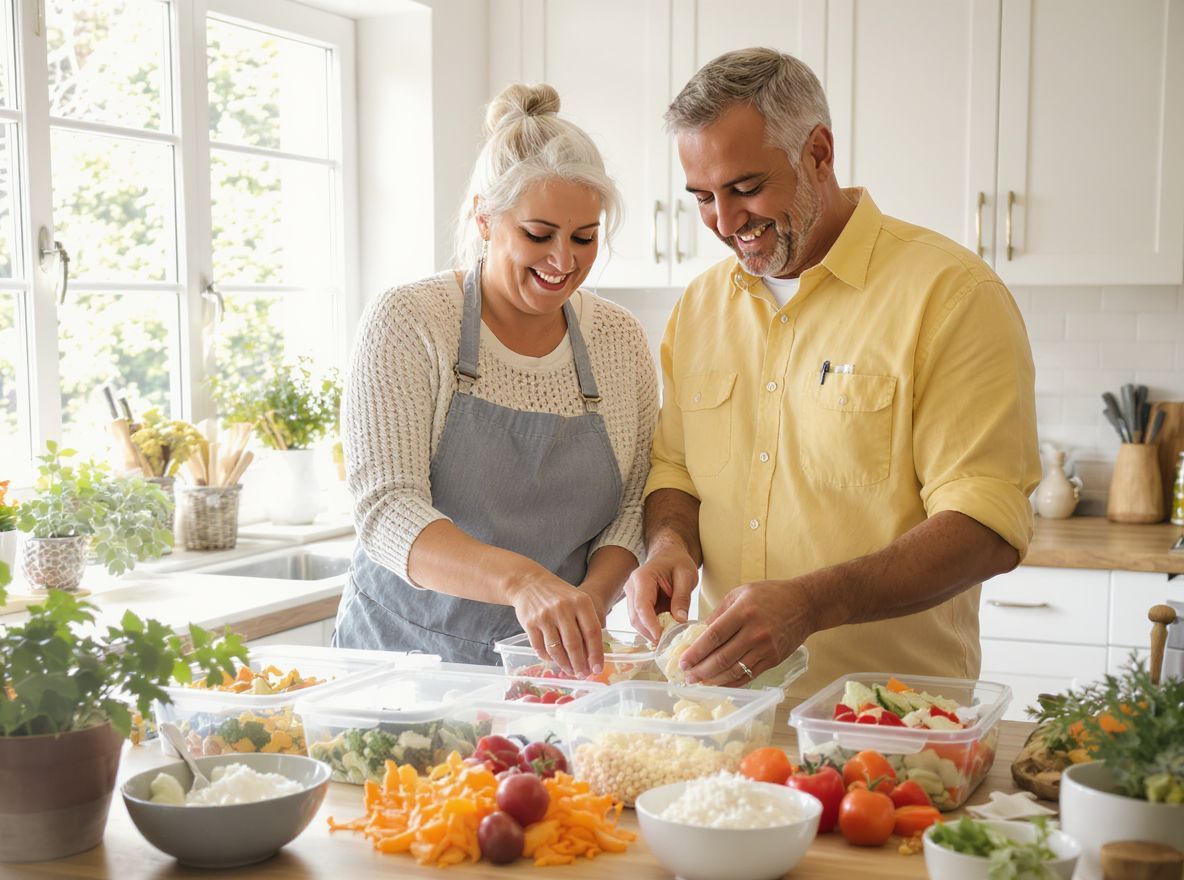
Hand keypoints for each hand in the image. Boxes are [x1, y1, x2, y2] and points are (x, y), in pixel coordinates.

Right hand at [510, 571, 604, 677]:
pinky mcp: (530, 623)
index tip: (597, 668)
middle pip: (575, 644)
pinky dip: (547, 658)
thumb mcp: (578, 600)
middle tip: (583, 674)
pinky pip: (540, 647)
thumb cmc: (559, 595)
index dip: (596, 653)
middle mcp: (563, 608)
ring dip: (565, 664)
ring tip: (570, 671)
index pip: (592, 632)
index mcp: (581, 602)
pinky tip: (553, 661)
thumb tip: (594, 654)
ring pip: (556, 649)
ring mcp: (545, 616)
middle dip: (580, 664)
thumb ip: (587, 622)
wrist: (529, 582)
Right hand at [625, 544, 698, 642]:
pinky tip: (665, 633)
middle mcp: (632, 588)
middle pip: (636, 617)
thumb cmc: (677, 562)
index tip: (660, 638)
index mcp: (642, 578)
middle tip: (669, 644)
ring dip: (651, 632)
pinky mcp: (636, 604)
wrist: (669, 555)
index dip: (650, 625)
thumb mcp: (686, 575)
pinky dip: (652, 629)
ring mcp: (632, 596)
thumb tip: (680, 620)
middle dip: (650, 632)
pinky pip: (641, 621)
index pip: (642, 606)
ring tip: (669, 639)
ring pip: (636, 622)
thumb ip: (682, 597)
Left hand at [677, 578, 813, 686]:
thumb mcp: (741, 593)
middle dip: (700, 670)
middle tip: (686, 676)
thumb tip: (699, 632)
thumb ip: (719, 612)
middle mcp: (754, 632)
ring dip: (713, 680)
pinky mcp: (773, 660)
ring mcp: (765, 649)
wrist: (805, 605)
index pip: (714, 636)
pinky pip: (748, 676)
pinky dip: (731, 683)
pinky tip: (718, 683)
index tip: (682, 661)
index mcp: (743, 612)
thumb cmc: (771, 595)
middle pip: (721, 658)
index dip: (696, 651)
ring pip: (734, 671)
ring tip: (698, 682)